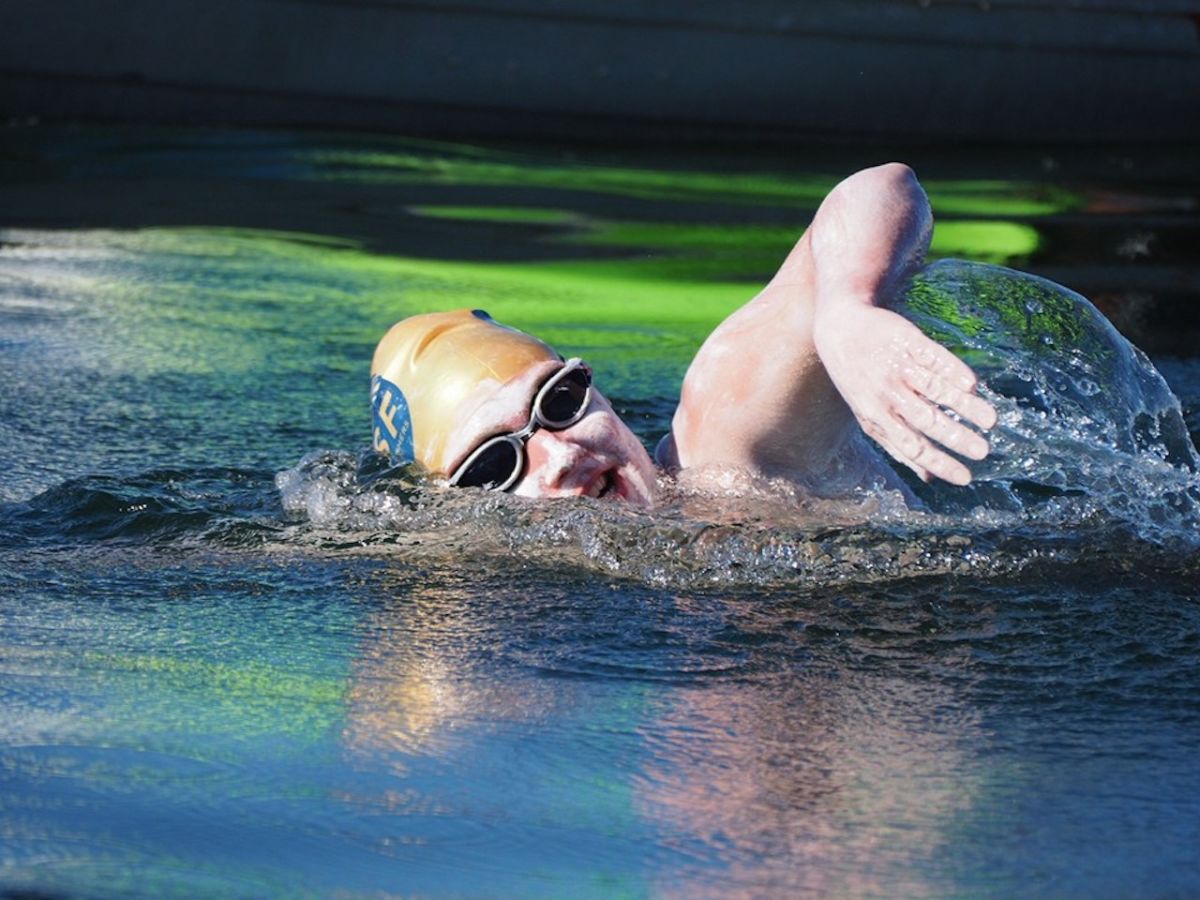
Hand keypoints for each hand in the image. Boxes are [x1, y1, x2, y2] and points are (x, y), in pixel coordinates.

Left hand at [814, 302, 996, 484]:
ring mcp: (897, 368)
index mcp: (877, 418)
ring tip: (991, 420)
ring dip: (964, 407)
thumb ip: (897, 444)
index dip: (940, 463)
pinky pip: (933, 358)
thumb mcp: (868, 415)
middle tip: (983, 451)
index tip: (966, 478)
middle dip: (955, 439)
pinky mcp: (907, 341)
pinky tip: (972, 384)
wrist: (840, 328)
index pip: (912, 448)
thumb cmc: (859, 380)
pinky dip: (953, 370)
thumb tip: (929, 477)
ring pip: (934, 390)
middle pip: (926, 421)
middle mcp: (887, 395)